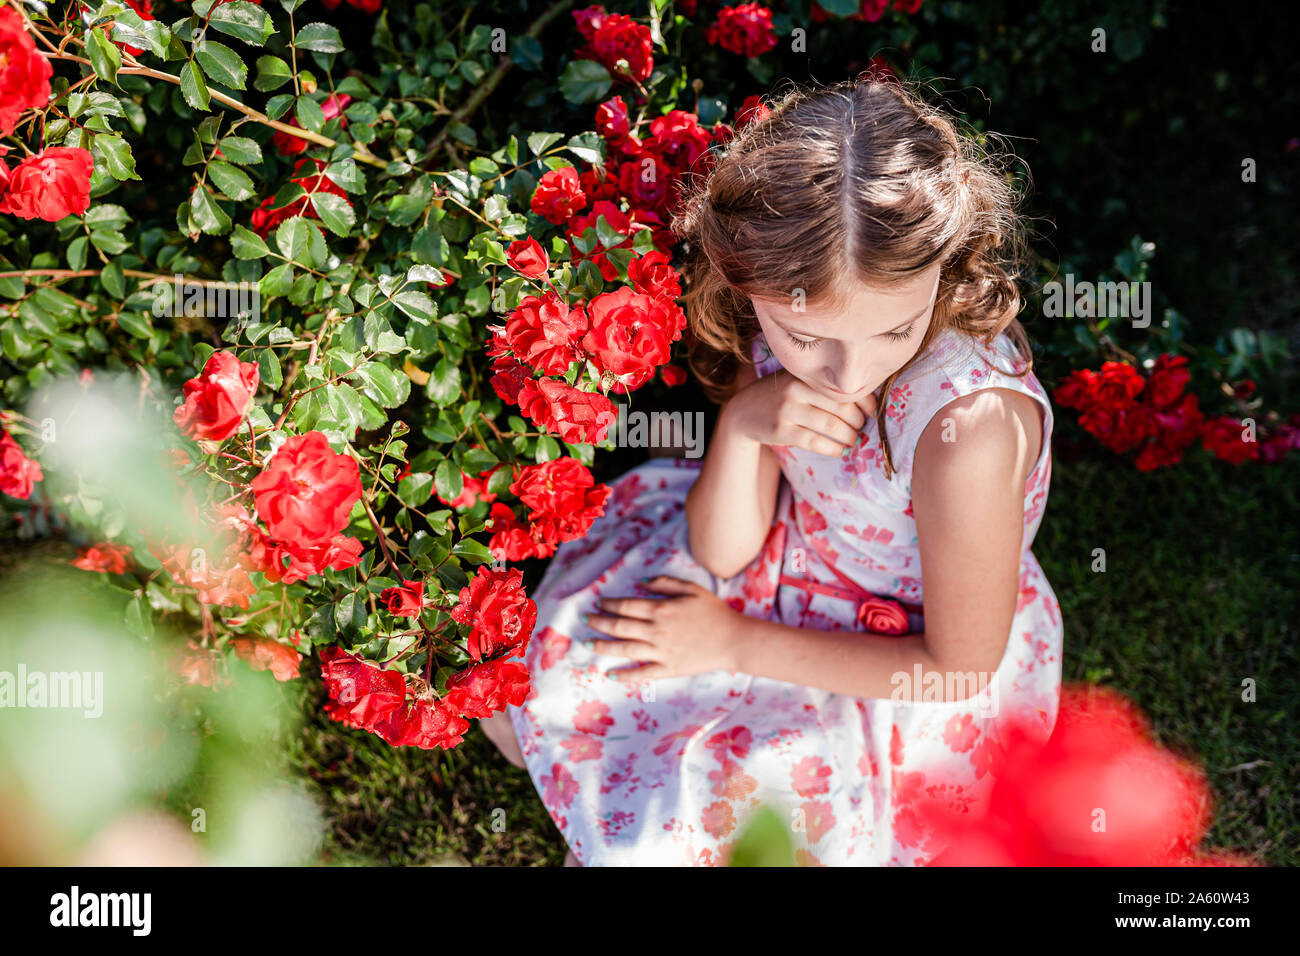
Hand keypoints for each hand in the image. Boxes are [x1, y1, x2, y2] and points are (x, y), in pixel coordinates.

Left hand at [584, 575, 743, 682]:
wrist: (733, 640)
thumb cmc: (714, 612)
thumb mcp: (692, 589)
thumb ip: (665, 583)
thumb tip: (640, 583)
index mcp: (661, 609)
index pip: (626, 606)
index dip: (609, 604)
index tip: (600, 603)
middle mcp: (656, 631)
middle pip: (619, 626)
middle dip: (599, 623)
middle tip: (586, 620)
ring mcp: (661, 652)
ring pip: (624, 649)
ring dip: (604, 646)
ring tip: (589, 644)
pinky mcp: (668, 668)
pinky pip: (642, 673)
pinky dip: (625, 675)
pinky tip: (611, 674)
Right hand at [725, 369, 878, 457]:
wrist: (743, 411)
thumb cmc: (779, 395)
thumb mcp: (796, 381)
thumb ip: (822, 385)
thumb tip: (865, 400)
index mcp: (803, 375)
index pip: (842, 387)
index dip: (863, 401)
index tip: (872, 411)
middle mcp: (795, 390)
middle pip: (839, 407)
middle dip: (857, 421)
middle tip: (861, 427)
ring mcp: (787, 410)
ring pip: (830, 426)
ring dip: (848, 436)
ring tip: (853, 439)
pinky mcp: (781, 431)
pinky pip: (815, 442)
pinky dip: (832, 449)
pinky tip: (839, 450)